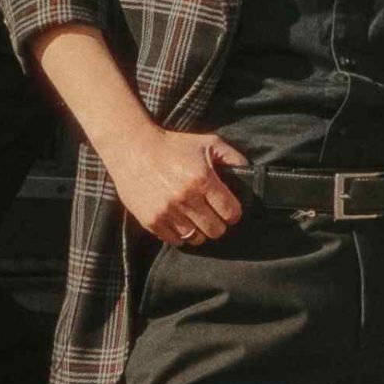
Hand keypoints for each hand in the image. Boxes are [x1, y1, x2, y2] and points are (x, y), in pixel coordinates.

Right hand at [107, 125, 245, 246]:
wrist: (132, 148)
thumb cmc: (173, 145)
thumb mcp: (208, 142)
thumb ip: (233, 157)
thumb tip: (251, 174)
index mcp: (202, 179)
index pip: (231, 212)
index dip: (233, 213)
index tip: (229, 209)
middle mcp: (185, 198)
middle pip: (216, 230)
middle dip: (218, 224)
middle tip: (213, 215)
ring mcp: (167, 211)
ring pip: (196, 238)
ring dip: (200, 231)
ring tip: (196, 219)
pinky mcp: (151, 220)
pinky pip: (175, 241)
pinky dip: (180, 234)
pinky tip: (179, 221)